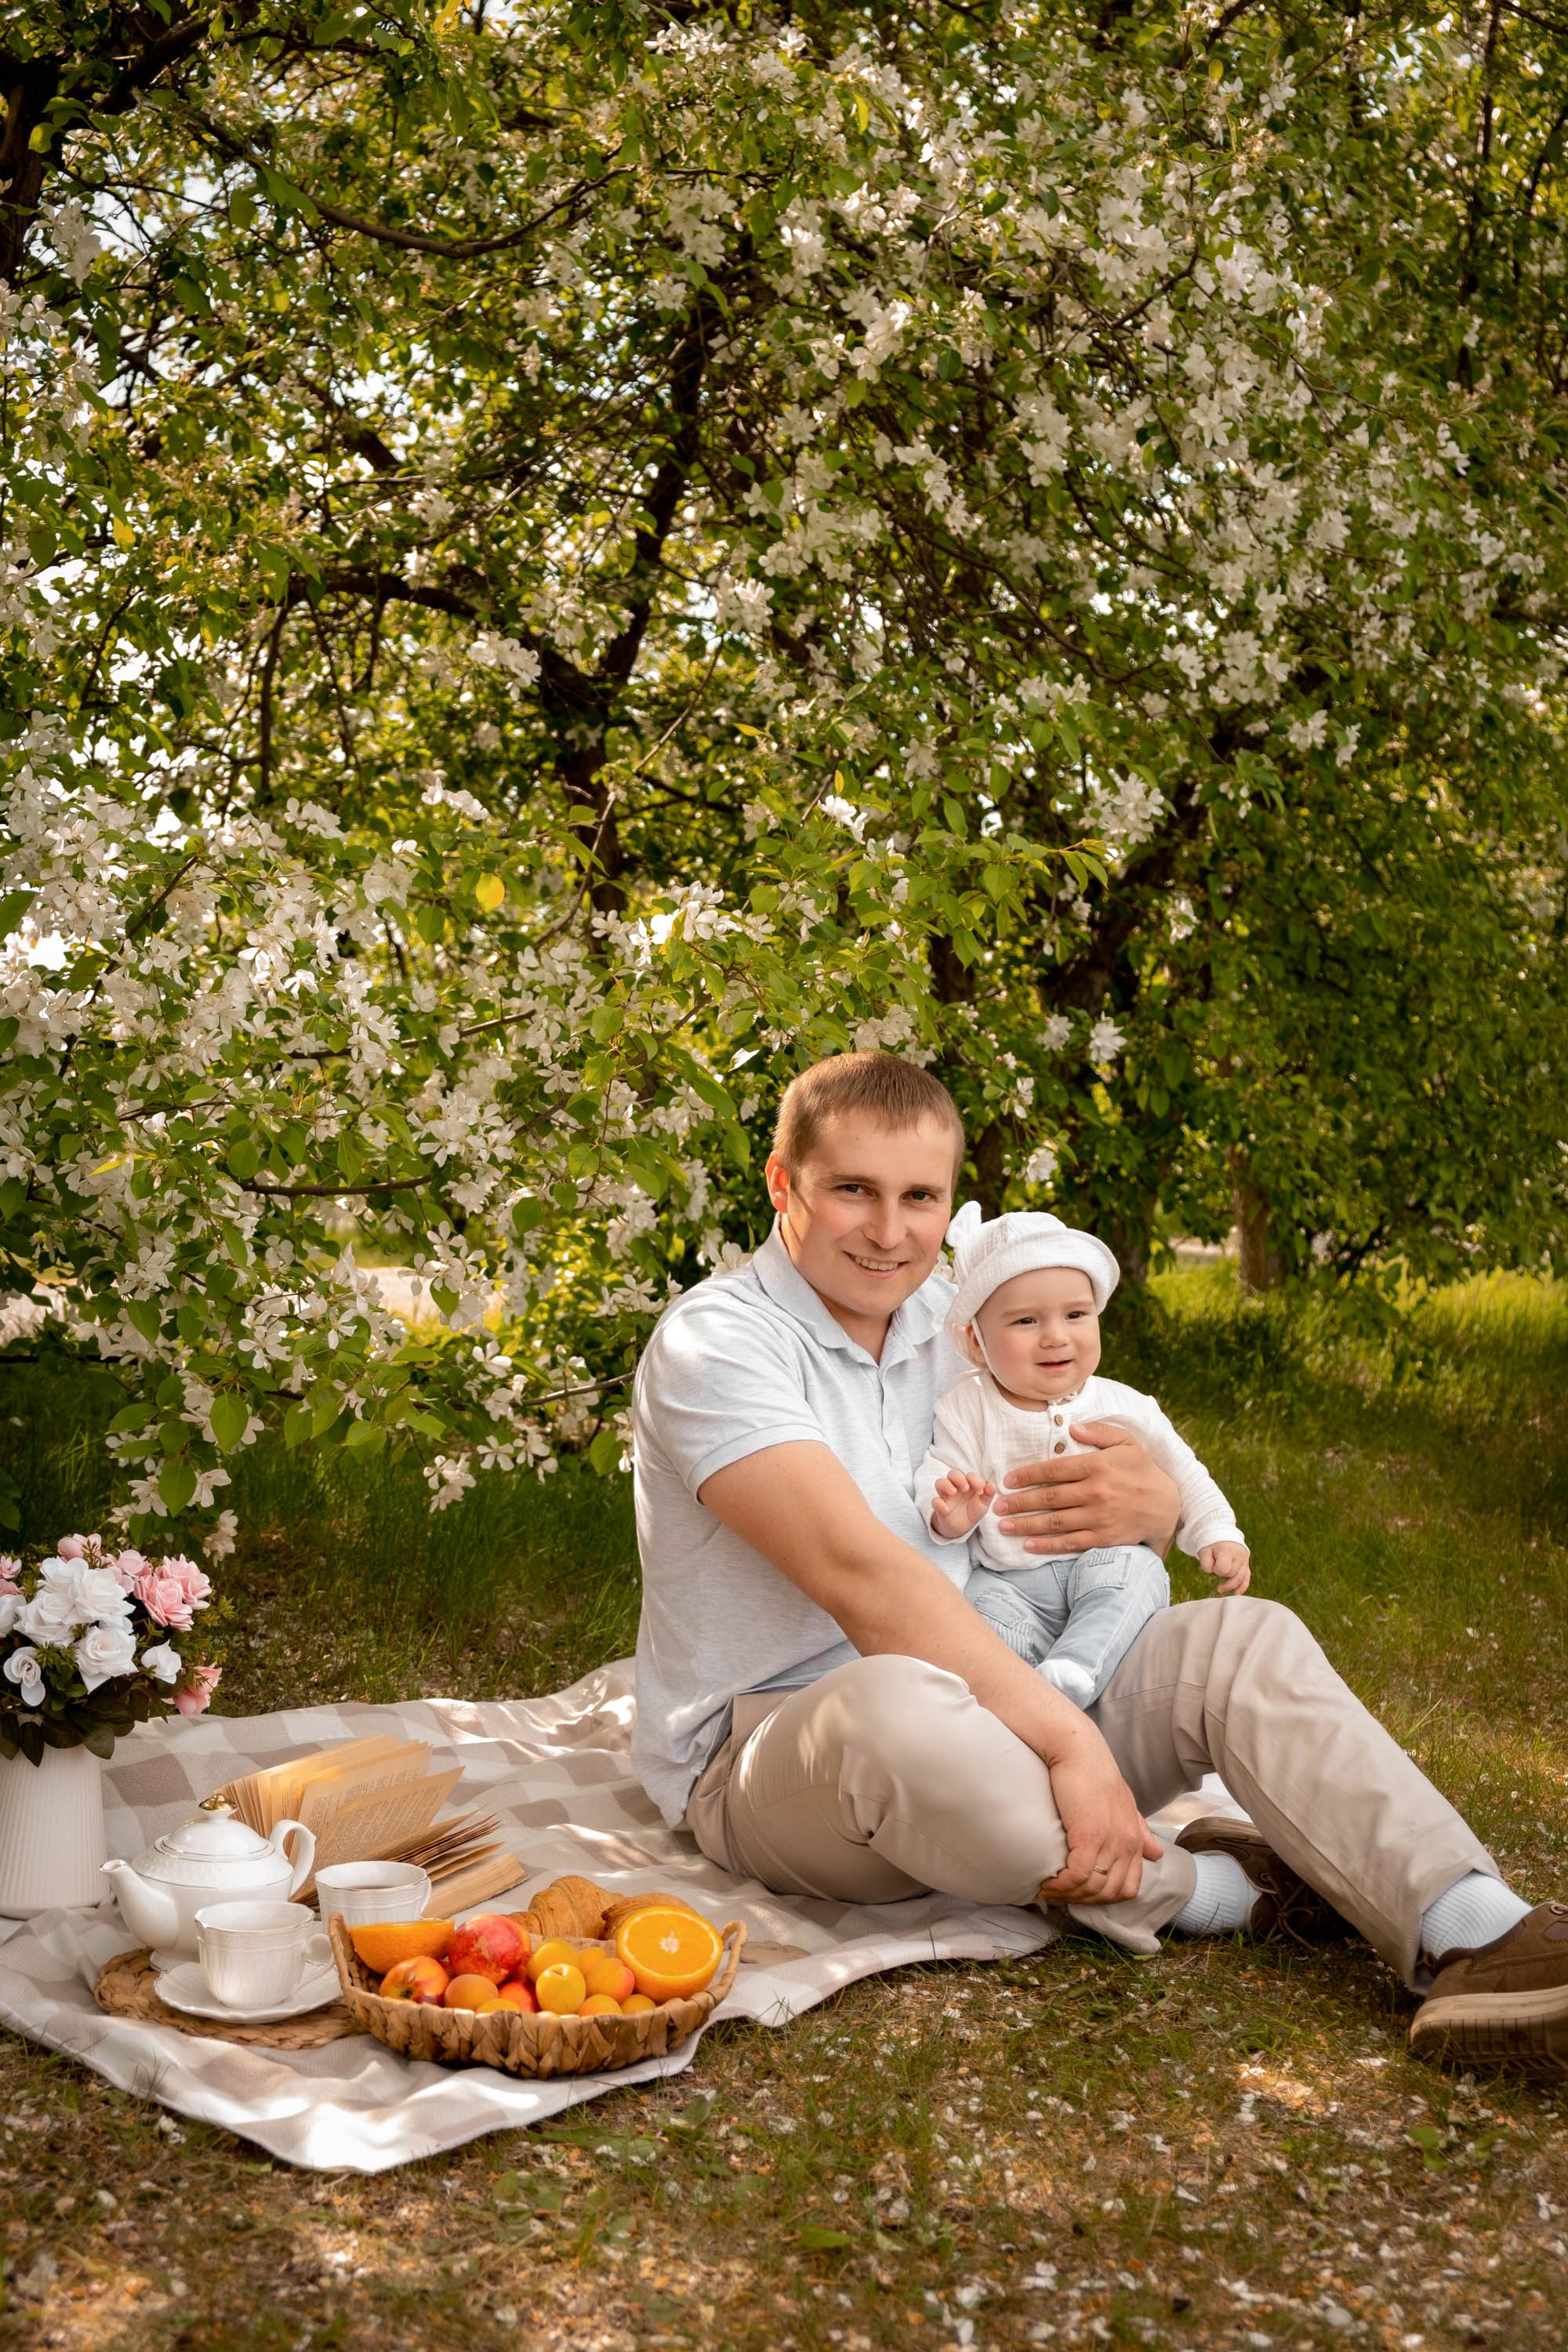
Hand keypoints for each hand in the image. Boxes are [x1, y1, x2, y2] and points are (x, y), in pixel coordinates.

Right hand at [929, 1469, 995, 1540]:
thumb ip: (988, 1494)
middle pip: (953, 1473)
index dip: (975, 1479)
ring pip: (940, 1483)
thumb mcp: (983, 1504)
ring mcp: (946, 1496)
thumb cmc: (973, 1510)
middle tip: (966, 1488)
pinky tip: (946, 1509)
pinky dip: (938, 1503)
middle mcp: (956, 1486)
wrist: (962, 1527)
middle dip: (959, 1478)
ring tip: (953, 1492)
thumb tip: (992, 1485)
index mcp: (968, 1484)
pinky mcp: (939, 1507)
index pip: (969, 1475)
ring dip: (946, 1485)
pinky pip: (935, 1501)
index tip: (980, 1491)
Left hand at [994, 1421, 1180, 1556]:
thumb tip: (1071, 1428)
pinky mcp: (1104, 1538)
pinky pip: (1071, 1542)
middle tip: (997, 1505)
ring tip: (1004, 1525)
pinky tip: (1029, 1545)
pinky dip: (1048, 1545)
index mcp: (1097, 1466)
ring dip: (1026, 1524)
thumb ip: (1099, 1432)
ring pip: (1055, 1521)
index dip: (1027, 1474)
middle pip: (1048, 1497)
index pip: (1053, 1469)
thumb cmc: (1142, 1471)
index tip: (1008, 1480)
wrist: (1167, 1506)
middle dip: (1019, 1501)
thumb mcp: (1126, 1443)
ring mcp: (1099, 1517)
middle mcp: (1095, 1491)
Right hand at [1035, 1717, 1164, 1906]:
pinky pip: (1077, 1875)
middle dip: (1083, 1900)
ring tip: (1049, 1889)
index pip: (1128, 1888)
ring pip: (1093, 1888)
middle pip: (1110, 1893)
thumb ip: (1140, 1830)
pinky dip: (1061, 1885)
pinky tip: (1047, 1882)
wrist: (1078, 1749)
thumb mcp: (1125, 1803)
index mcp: (1135, 1838)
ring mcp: (1110, 1840)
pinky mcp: (1089, 1834)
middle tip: (1060, 1894)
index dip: (1102, 1898)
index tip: (1080, 1893)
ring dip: (1069, 1895)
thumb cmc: (1095, 1773)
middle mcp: (1127, 1843)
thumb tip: (1157, 1854)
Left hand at [1199, 1541, 1250, 1594]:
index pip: (1224, 1569)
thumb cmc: (1212, 1545)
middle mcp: (1239, 1556)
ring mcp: (1244, 1561)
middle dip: (1222, 1573)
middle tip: (1216, 1564)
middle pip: (1232, 1574)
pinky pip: (1246, 1578)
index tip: (1212, 1563)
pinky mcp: (1246, 1566)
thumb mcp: (1204, 1550)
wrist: (1223, 1537)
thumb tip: (1211, 1571)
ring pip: (1240, 1578)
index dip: (1216, 1569)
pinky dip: (1242, 1586)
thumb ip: (1205, 1562)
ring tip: (1219, 1589)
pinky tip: (1236, 1593)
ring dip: (1230, 1585)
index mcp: (1228, 1551)